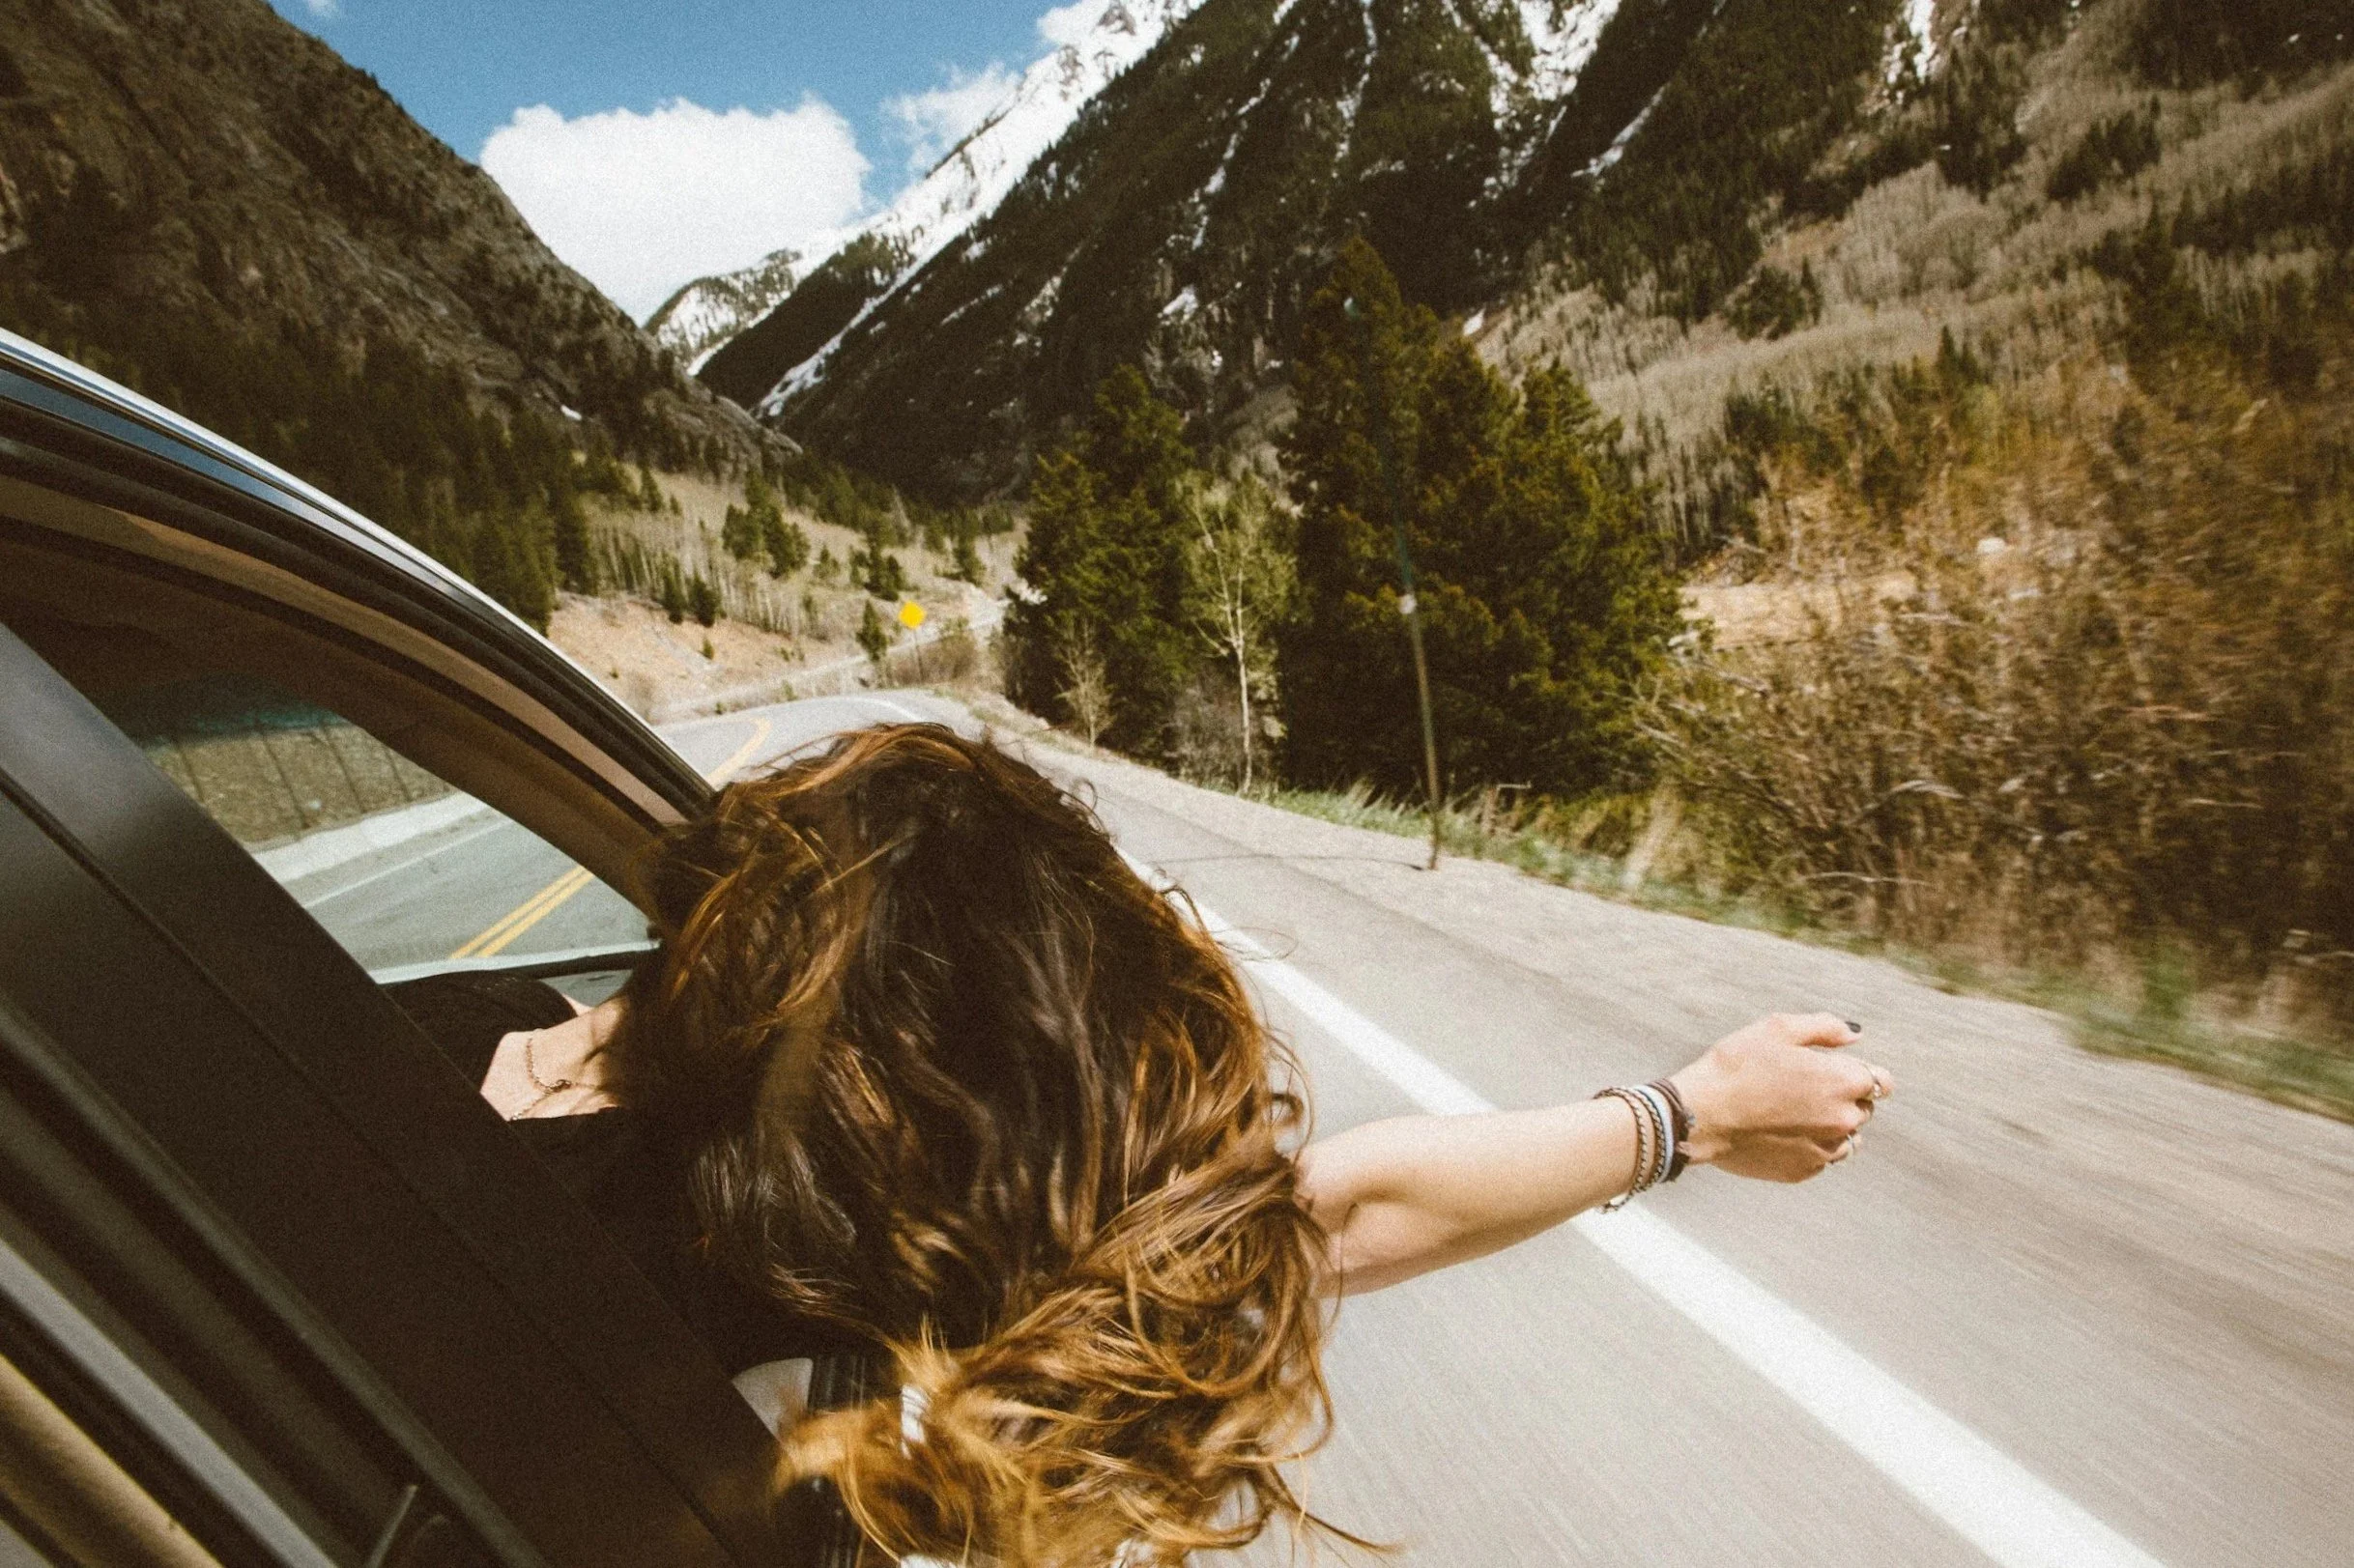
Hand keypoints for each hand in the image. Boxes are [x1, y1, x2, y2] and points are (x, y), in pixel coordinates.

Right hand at [1668, 1014, 1891, 1183]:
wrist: (1700, 1114)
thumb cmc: (1736, 1066)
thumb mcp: (1778, 1030)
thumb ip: (1825, 1028)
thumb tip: (1855, 1035)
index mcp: (1844, 1081)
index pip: (1882, 1081)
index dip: (1859, 1072)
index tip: (1834, 1070)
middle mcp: (1843, 1120)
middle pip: (1864, 1109)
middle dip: (1844, 1097)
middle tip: (1801, 1088)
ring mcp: (1825, 1150)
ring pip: (1846, 1138)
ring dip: (1830, 1125)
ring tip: (1792, 1113)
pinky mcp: (1804, 1171)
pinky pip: (1821, 1158)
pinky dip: (1809, 1145)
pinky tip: (1779, 1132)